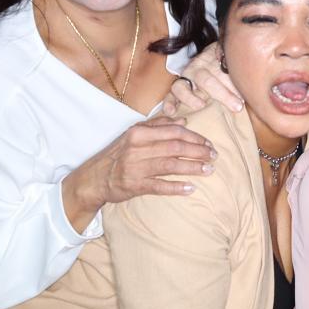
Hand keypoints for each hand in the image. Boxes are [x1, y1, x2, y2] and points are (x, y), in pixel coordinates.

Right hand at [62, 116, 215, 231]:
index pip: (174, 131)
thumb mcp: (134, 134)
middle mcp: (137, 148)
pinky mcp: (134, 186)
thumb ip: (158, 125)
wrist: (94, 178)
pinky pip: (159, 186)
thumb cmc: (119, 154)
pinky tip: (191, 188)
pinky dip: (176, 187)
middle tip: (214, 156)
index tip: (209, 143)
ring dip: (192, 168)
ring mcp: (136, 168)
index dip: (195, 137)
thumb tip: (183, 120)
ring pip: (171, 166)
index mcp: (139, 133)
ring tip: (209, 170)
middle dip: (198, 151)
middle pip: (175, 148)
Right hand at [162, 42, 242, 114]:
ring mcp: (184, 77)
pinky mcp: (176, 88)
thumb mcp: (231, 61)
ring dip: (191, 98)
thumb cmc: (223, 62)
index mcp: (211, 59)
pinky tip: (171, 111)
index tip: (244, 96)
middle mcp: (196, 67)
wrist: (208, 56)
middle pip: (206, 80)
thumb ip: (237, 71)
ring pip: (182, 86)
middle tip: (237, 106)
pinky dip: (169, 103)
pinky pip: (169, 95)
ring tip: (201, 105)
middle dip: (222, 94)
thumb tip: (248, 87)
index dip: (233, 83)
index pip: (222, 70)